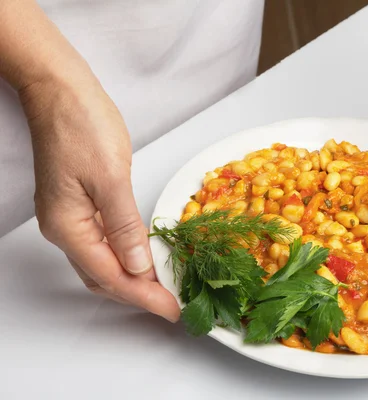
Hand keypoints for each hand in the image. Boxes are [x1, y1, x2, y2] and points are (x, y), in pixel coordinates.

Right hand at [19, 72, 179, 321]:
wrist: (62, 92)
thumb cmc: (82, 126)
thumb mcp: (109, 176)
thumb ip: (124, 225)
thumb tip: (138, 266)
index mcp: (68, 225)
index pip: (110, 275)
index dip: (143, 296)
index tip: (171, 309)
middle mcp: (66, 228)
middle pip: (104, 276)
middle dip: (139, 294)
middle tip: (173, 304)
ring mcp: (72, 217)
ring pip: (103, 263)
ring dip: (134, 279)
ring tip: (165, 288)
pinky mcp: (82, 205)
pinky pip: (105, 243)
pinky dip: (127, 257)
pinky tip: (146, 258)